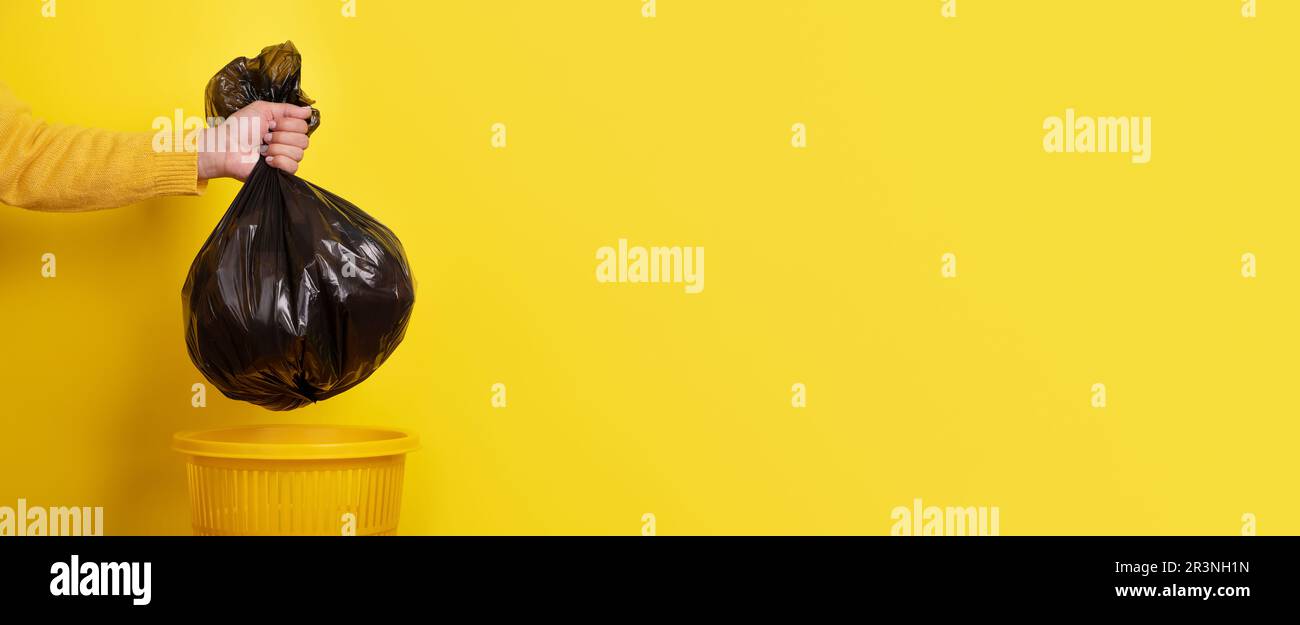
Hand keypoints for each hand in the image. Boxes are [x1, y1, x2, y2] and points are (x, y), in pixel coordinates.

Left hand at [197, 102, 312, 180]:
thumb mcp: (263, 109)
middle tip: (265, 137)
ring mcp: (285, 158)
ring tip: (263, 148)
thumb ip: (287, 109)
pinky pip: (293, 166)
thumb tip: (308, 111)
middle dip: (282, 136)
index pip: (303, 126)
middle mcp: (287, 143)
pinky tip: (266, 160)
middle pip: (304, 140)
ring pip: (299, 153)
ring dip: (277, 148)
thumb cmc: (239, 128)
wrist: (227, 146)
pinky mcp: (280, 172)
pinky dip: (279, 161)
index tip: (271, 124)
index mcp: (284, 128)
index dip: (288, 124)